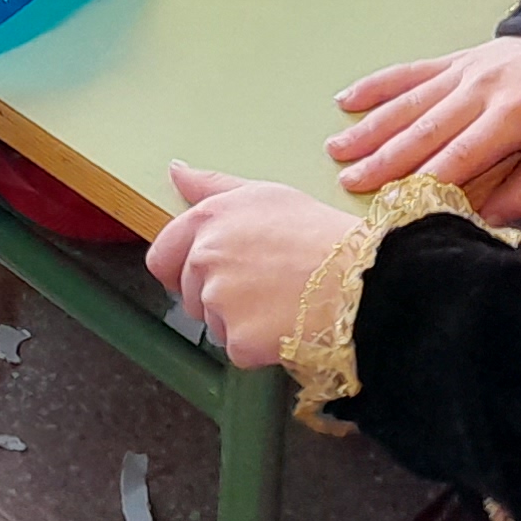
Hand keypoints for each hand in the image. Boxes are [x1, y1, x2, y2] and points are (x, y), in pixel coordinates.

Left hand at [145, 166, 358, 370]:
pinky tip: (286, 323)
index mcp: (207, 221)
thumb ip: (211, 186)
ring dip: (238, 320)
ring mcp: (219, 301)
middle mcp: (204, 258)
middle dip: (215, 296)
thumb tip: (175, 171)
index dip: (180, 269)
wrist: (358, 277)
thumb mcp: (264, 194)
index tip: (204, 275)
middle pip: (189, 294)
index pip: (162, 256)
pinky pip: (237, 349)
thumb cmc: (317, 232)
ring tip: (280, 300)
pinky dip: (257, 345)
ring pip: (213, 322)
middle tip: (261, 285)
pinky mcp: (237, 340)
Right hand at [327, 37, 520, 224]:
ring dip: (371, 127)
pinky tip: (347, 99)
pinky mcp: (452, 60)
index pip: (462, 154)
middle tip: (348, 181)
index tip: (396, 202)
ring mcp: (461, 72)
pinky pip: (409, 72)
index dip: (428, 179)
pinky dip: (377, 85)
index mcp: (512, 116)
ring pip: (408, 102)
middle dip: (385, 158)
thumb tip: (486, 222)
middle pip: (424, 129)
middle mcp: (478, 90)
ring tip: (337, 149)